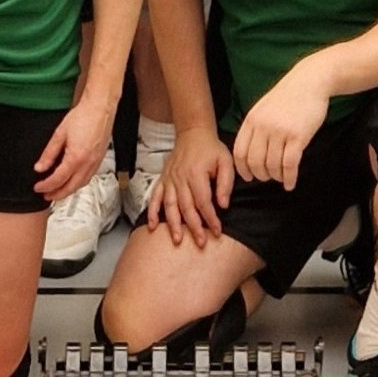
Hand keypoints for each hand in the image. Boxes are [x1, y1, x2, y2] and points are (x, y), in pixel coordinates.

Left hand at [33, 95, 115, 200]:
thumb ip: (49, 153)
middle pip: (71, 187)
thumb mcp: (59, 134)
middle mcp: (88, 164)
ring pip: (81, 185)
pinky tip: (73, 180)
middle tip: (46, 196)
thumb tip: (40, 167)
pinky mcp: (100, 159)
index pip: (58, 179)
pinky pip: (89, 177)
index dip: (46, 186)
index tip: (38, 188)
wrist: (100, 108)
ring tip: (58, 191)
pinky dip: (79, 183)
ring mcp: (96, 163)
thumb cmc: (83, 116)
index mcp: (76, 158)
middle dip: (57, 194)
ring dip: (68, 191)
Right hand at [148, 126, 235, 245]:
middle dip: (194, 227)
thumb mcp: (226, 161)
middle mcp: (180, 178)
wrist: (193, 133)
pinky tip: (151, 226)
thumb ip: (226, 183)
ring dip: (173, 224)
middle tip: (200, 243)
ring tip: (177, 240)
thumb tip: (223, 205)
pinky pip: (154, 198)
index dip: (210, 219)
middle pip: (186, 207)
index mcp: (196, 174)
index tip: (216, 231)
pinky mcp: (162, 180)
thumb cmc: (211, 148)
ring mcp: (169, 180)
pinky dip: (151, 212)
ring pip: (170, 206)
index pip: (203, 202)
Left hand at [231, 64, 331, 190]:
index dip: (243, 169)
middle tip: (268, 178)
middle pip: (255, 162)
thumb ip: (255, 127)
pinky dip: (289, 178)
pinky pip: (290, 165)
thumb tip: (249, 152)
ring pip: (273, 166)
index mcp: (252, 120)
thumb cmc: (288, 96)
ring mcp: (280, 131)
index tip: (249, 177)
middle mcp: (263, 126)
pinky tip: (290, 183)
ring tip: (281, 177)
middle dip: (261, 175)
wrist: (310, 81)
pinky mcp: (298, 136)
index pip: (239, 152)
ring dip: (276, 176)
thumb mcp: (263, 108)